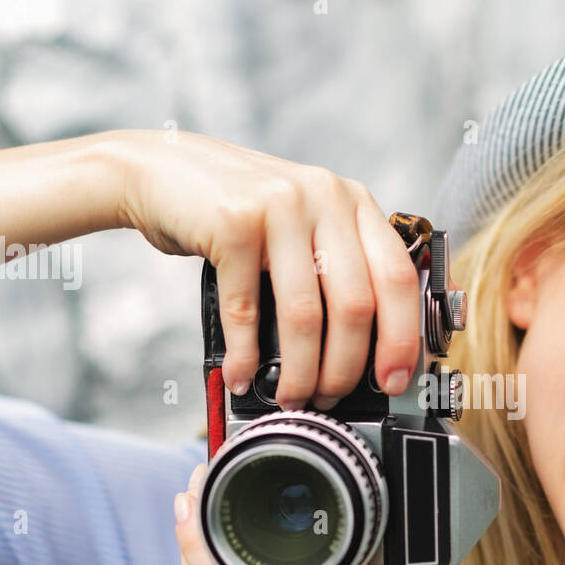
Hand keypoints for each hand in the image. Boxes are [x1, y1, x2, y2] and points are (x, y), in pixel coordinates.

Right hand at [111, 129, 421, 409]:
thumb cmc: (240, 208)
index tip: (393, 380)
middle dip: (345, 367)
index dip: (401, 338)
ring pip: (305, 314)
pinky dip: (246, 355)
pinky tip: (243, 375)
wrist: (163, 168)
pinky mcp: (233, 223)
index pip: (398, 278)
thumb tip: (364, 353)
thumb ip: (338, 268)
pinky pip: (248, 309)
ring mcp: (280, 206)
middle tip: (331, 396)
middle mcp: (325, 197)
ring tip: (290, 396)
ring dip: (299, 371)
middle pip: (355, 305)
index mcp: (354, 202)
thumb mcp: (305, 223)